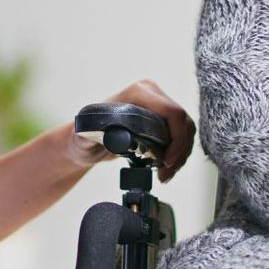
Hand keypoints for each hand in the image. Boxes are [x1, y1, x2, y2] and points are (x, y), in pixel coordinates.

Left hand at [67, 79, 195, 181]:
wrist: (84, 142)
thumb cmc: (82, 137)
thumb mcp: (85, 135)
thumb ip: (93, 132)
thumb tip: (109, 134)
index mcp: (137, 93)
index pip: (172, 112)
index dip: (177, 139)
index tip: (167, 162)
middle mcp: (151, 94)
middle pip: (183, 121)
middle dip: (180, 151)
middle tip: (166, 174)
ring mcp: (157, 105)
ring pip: (185, 129)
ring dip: (180, 155)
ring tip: (164, 175)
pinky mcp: (161, 119)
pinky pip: (180, 134)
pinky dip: (177, 153)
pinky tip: (166, 169)